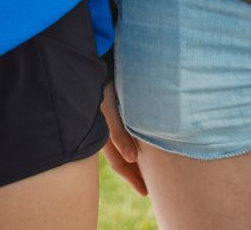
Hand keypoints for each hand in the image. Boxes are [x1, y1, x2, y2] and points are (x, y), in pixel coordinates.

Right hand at [99, 81, 146, 196]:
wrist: (98, 58)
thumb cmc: (103, 82)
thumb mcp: (109, 108)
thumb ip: (119, 133)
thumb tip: (133, 159)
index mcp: (102, 133)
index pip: (119, 163)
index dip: (132, 179)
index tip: (146, 193)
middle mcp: (106, 129)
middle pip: (122, 158)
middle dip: (135, 173)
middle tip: (151, 187)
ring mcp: (111, 120)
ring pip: (125, 146)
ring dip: (137, 158)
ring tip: (152, 169)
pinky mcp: (116, 109)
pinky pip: (127, 133)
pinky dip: (136, 143)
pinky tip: (145, 144)